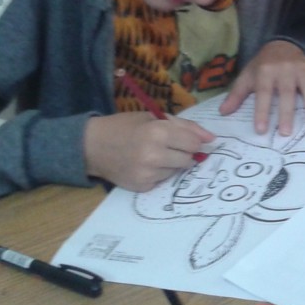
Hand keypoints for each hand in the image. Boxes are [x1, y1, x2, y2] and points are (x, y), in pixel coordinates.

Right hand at [83, 112, 213, 191]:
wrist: (93, 146)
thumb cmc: (125, 126)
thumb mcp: (153, 117)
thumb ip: (185, 126)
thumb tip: (211, 138)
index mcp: (158, 132)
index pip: (193, 143)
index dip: (192, 140)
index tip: (186, 139)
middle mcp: (154, 155)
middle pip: (189, 159)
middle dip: (184, 152)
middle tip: (168, 146)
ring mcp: (148, 173)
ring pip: (177, 170)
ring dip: (171, 163)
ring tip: (153, 154)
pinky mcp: (142, 186)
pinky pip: (163, 180)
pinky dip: (159, 173)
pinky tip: (145, 165)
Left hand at [219, 40, 304, 135]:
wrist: (282, 44)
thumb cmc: (263, 65)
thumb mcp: (248, 76)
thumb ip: (237, 94)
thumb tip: (223, 113)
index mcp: (266, 71)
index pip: (263, 93)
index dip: (262, 111)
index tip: (261, 130)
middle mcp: (285, 69)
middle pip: (286, 93)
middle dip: (286, 113)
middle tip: (286, 133)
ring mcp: (303, 68)